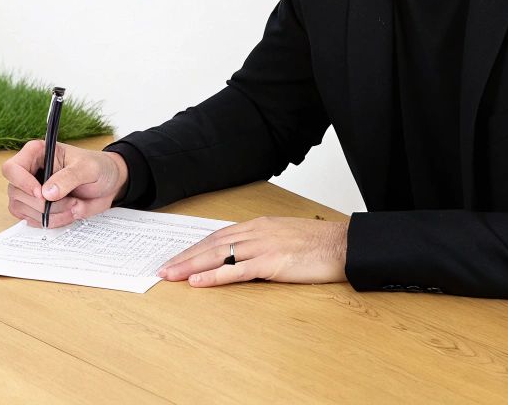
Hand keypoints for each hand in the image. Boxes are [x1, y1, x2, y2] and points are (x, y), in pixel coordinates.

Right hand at [1, 140, 127, 229]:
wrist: (109, 183)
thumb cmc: (98, 167)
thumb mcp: (88, 168)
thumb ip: (68, 178)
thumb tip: (46, 193)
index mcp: (37, 153)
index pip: (12, 168)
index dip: (22, 183)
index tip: (42, 195)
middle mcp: (29, 171)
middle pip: (16, 192)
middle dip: (44, 205)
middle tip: (72, 203)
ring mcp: (30, 191)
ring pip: (22, 209)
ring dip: (50, 215)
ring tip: (74, 207)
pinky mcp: (35, 207)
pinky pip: (32, 219)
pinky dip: (50, 222)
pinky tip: (67, 214)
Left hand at [157, 216, 347, 285]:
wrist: (344, 244)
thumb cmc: (318, 243)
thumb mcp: (285, 237)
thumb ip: (263, 243)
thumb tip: (246, 255)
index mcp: (258, 226)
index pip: (218, 236)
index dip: (195, 248)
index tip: (177, 257)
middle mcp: (256, 232)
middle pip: (212, 245)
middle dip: (185, 257)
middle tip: (163, 269)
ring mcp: (263, 247)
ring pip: (218, 256)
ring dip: (191, 266)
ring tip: (171, 276)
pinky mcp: (272, 263)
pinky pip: (237, 271)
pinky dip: (214, 277)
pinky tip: (198, 282)